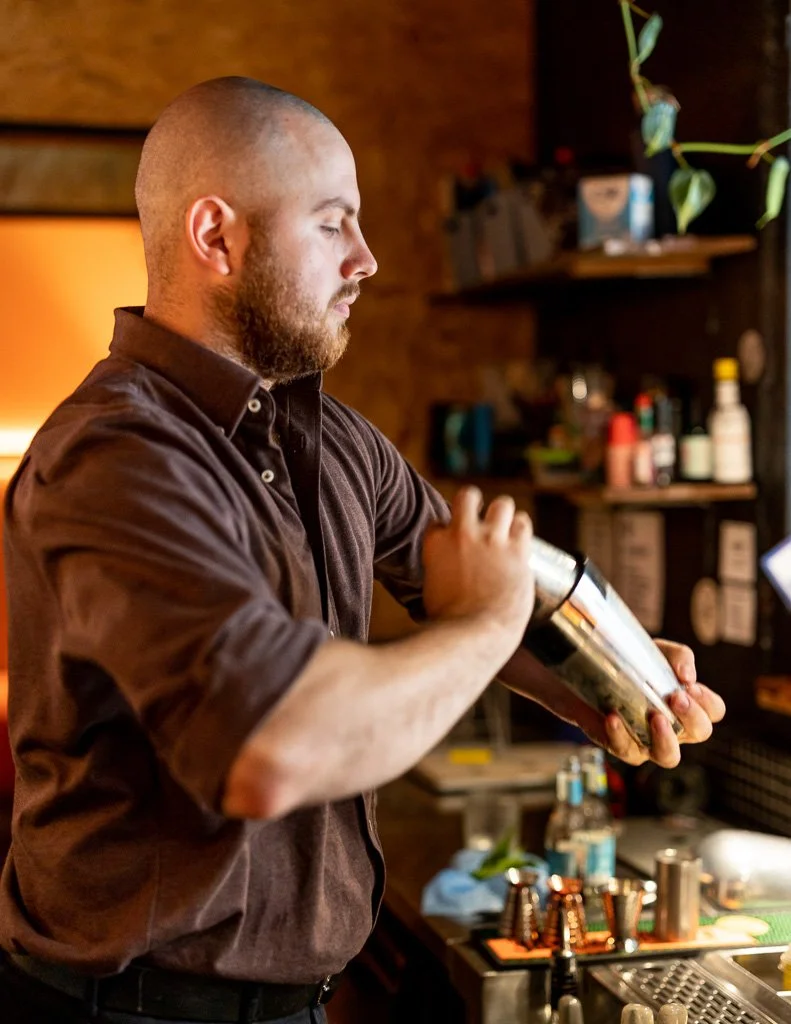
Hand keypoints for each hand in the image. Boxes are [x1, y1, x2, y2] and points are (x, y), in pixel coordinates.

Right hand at [422, 487, 534, 648]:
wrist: (474, 634)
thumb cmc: (449, 622)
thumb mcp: (430, 592)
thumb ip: (438, 574)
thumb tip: (441, 579)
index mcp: (436, 544)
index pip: (439, 522)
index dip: (448, 530)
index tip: (454, 542)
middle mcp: (462, 534)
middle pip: (468, 496)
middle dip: (474, 503)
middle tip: (479, 518)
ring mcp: (491, 540)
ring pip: (502, 504)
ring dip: (503, 515)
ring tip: (504, 527)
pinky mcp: (517, 550)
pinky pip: (523, 523)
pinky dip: (521, 529)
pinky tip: (520, 538)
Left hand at [603, 639, 725, 767]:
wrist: (587, 672)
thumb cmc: (630, 663)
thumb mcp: (656, 651)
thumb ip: (678, 656)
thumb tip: (687, 676)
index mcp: (687, 703)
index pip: (714, 710)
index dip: (707, 702)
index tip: (689, 686)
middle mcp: (674, 727)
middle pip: (700, 732)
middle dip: (692, 716)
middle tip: (676, 698)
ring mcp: (649, 741)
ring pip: (669, 756)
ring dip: (666, 740)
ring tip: (656, 718)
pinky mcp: (621, 746)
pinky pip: (625, 749)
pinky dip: (620, 734)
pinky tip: (613, 717)